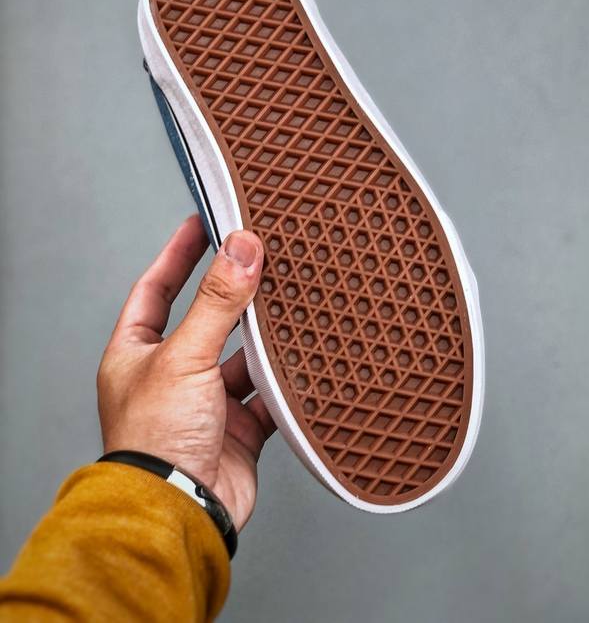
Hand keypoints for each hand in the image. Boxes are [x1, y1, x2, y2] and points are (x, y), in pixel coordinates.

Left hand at [97, 215, 274, 529]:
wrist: (179, 513)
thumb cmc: (155, 441)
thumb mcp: (184, 356)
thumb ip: (217, 302)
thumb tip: (242, 248)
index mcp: (138, 353)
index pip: (156, 288)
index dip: (177, 254)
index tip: (201, 222)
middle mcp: (170, 375)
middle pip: (205, 319)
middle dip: (231, 293)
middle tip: (258, 257)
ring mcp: (204, 403)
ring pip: (240, 357)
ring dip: (262, 339)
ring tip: (288, 304)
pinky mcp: (236, 429)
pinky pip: (266, 395)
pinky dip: (284, 382)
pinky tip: (303, 362)